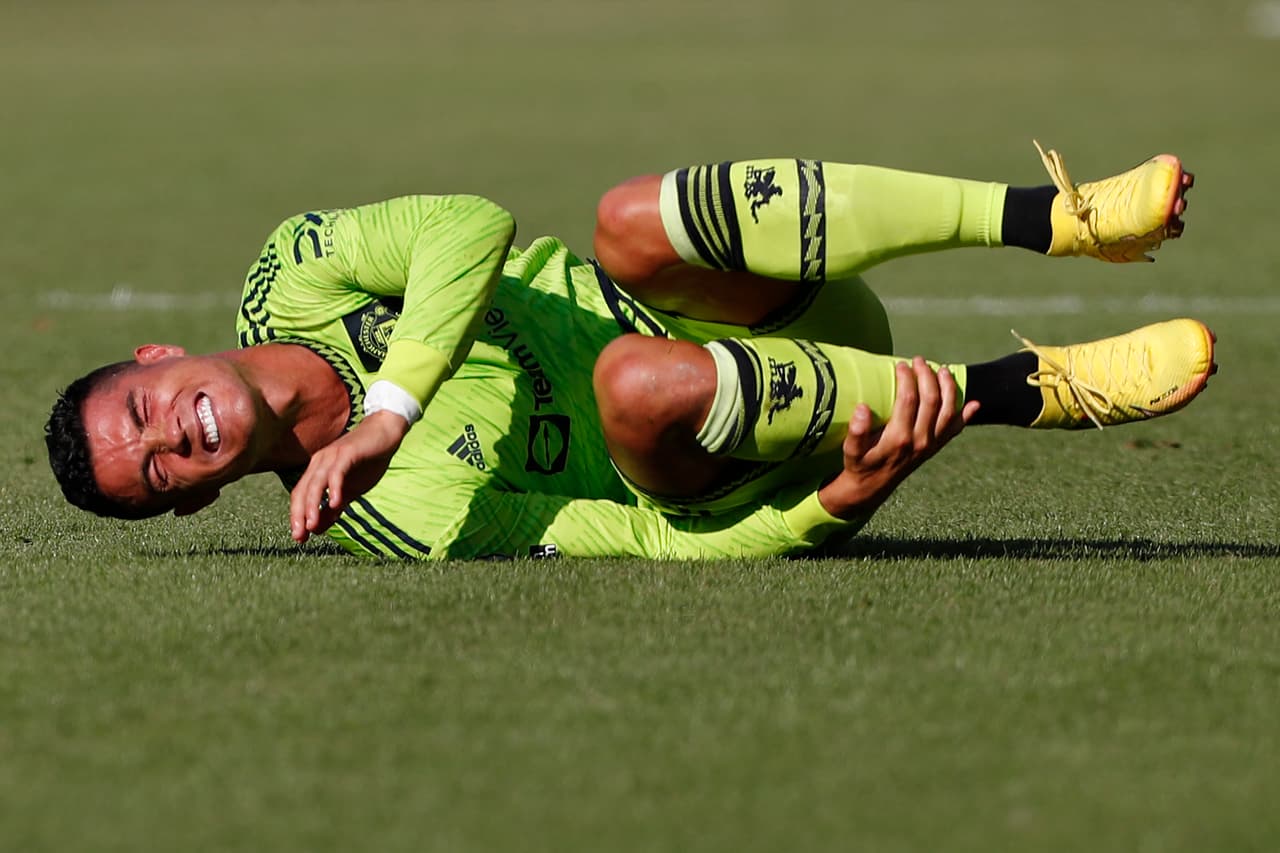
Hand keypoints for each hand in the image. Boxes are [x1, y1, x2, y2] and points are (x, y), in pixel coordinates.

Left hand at [289, 410, 411, 541]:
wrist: (386, 434)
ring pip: (316, 483)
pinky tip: (335, 503)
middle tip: (299, 536)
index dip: (297, 517)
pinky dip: (334, 488)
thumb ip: (334, 508)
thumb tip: (317, 528)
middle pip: (302, 491)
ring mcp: (332, 457)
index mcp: (317, 471)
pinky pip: (336, 472)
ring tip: (311, 525)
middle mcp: (319, 463)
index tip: (299, 537)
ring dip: (312, 505)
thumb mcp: (350, 491)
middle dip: (299, 515)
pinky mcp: (347, 453)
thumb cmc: (368, 462)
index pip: (300, 495)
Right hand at [818, 358, 979, 519]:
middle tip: (919, 360)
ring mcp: (930, 444)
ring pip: (948, 411)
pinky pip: (955, 430)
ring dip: (948, 388)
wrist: (872, 488)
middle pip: (932, 400)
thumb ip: (856, 431)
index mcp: (899, 437)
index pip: (908, 398)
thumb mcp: (851, 450)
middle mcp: (920, 440)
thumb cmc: (859, 463)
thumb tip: (862, 408)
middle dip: (927, 375)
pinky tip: (974, 404)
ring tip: (942, 370)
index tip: (900, 364)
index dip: (906, 378)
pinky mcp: (935, 448)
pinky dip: (966, 417)